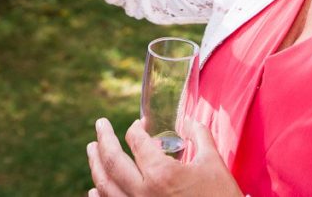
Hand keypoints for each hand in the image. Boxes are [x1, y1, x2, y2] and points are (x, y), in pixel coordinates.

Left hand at [87, 118, 241, 196]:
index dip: (134, 129)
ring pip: (105, 185)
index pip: (137, 143)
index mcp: (161, 173)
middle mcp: (143, 192)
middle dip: (104, 139)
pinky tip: (94, 188)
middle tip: (100, 124)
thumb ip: (200, 136)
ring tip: (91, 149)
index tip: (137, 123)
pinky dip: (99, 195)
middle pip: (113, 161)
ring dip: (95, 164)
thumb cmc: (219, 196)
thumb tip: (191, 121)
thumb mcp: (213, 163)